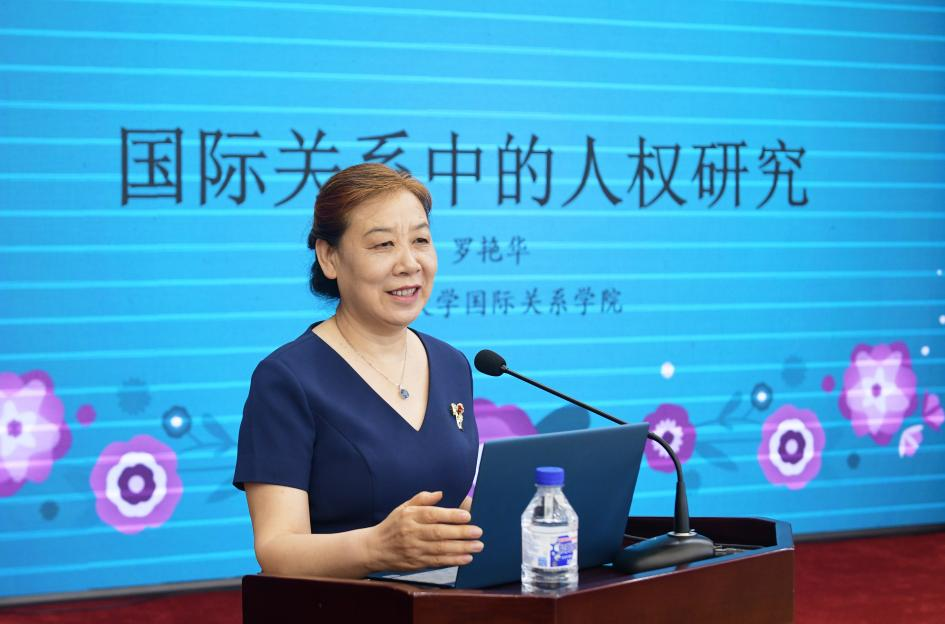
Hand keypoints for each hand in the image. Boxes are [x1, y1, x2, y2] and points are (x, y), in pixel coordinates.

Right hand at [367, 491, 483, 570]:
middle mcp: (412, 533)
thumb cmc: (392, 525)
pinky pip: (437, 562)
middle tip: (478, 532)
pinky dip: (453, 560)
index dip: (451, 515)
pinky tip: (466, 558)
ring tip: (477, 546)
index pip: (433, 515)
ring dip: (461, 548)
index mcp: (410, 516)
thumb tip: (440, 493)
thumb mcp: (403, 508)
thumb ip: (422, 499)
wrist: (374, 549)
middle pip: (439, 533)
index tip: (468, 515)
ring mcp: (415, 549)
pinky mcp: (417, 563)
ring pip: (441, 549)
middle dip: (461, 533)